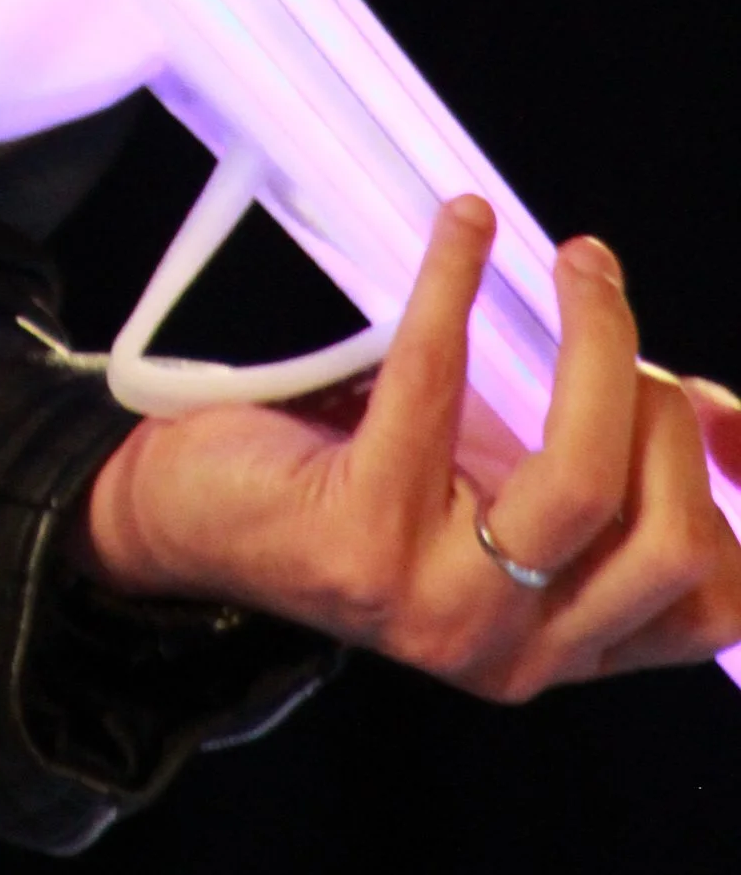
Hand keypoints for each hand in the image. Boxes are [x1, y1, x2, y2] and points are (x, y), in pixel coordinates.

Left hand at [78, 196, 740, 697]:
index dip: (735, 489)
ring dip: (597, 343)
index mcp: (568, 645)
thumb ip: (599, 461)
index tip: (715, 402)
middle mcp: (520, 651)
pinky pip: (440, 383)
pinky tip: (465, 223)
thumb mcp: (500, 487)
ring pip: (585, 478)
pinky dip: (458, 280)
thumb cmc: (358, 481)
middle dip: (659, 405)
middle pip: (674, 535)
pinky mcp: (363, 539)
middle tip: (601, 307)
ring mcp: (444, 607)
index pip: (714, 601)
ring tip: (572, 264)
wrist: (187, 517)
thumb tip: (708, 404)